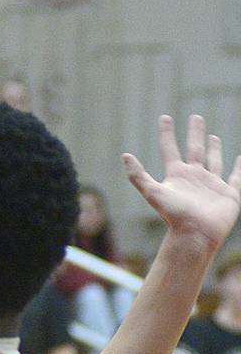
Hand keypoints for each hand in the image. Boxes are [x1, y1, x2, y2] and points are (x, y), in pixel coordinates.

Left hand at [123, 114, 240, 256]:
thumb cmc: (174, 216)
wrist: (195, 236)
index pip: (170, 149)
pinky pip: (236, 177)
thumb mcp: (153, 193)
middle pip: (194, 150)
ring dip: (214, 149)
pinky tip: (240, 158)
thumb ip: (138, 176)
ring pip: (213, 162)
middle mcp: (194, 178)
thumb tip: (124, 155)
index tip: (165, 117)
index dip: (167, 134)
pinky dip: (239, 168)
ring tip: (213, 137)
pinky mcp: (229, 194)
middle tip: (196, 117)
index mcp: (177, 176)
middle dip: (195, 133)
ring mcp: (211, 185)